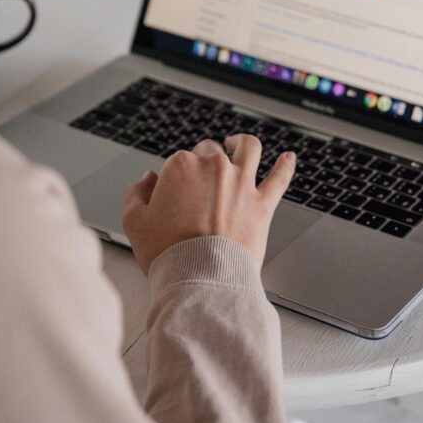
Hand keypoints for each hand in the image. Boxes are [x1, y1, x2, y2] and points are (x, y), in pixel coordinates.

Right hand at [123, 134, 295, 274]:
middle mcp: (214, 167)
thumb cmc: (167, 252)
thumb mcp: (135, 222)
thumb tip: (147, 179)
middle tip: (200, 180)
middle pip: (210, 151)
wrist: (202, 278)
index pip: (178, 160)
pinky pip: (280, 178)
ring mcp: (241, 183)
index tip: (173, 192)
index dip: (175, 177)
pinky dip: (285, 166)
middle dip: (204, 160)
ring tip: (237, 145)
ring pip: (248, 148)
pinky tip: (288, 158)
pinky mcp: (263, 203)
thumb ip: (137, 193)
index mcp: (181, 166)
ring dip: (241, 143)